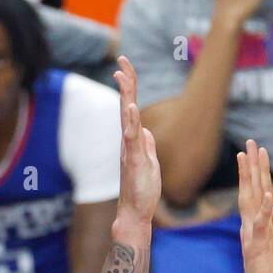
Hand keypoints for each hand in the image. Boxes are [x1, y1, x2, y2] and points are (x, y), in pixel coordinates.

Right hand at [114, 56, 160, 226]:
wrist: (135, 212)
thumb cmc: (142, 190)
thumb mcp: (150, 162)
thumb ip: (147, 145)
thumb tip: (147, 131)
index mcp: (133, 141)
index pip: (131, 109)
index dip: (129, 88)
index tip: (125, 67)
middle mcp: (128, 142)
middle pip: (126, 106)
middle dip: (126, 83)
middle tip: (122, 60)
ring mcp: (129, 150)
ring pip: (126, 118)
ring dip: (125, 95)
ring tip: (123, 75)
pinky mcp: (133, 160)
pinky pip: (131, 138)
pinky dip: (130, 121)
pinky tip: (129, 106)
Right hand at [238, 138, 272, 272]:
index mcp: (259, 228)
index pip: (260, 195)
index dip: (259, 173)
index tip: (258, 153)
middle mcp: (252, 228)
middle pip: (251, 191)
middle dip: (250, 166)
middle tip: (249, 143)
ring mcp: (252, 236)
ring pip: (250, 201)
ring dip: (250, 178)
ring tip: (248, 156)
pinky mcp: (255, 248)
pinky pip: (259, 225)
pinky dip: (263, 210)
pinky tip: (267, 193)